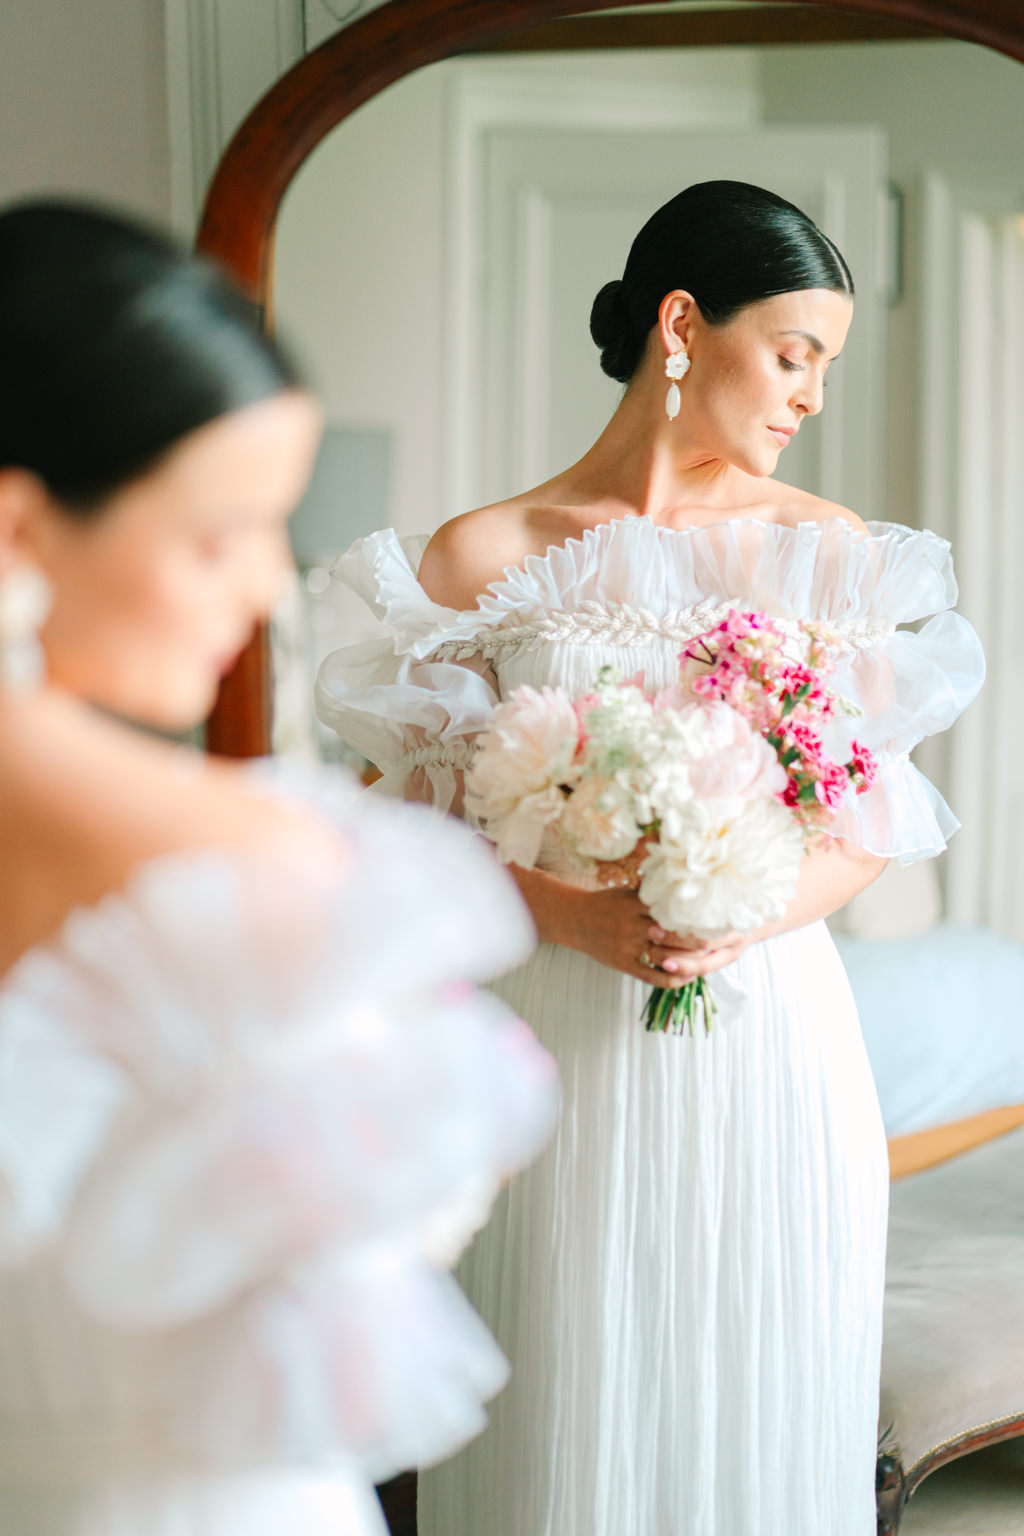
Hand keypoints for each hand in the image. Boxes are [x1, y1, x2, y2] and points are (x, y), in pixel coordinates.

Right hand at [555, 886, 746, 985]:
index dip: (692, 916)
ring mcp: (629, 948)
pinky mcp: (624, 964)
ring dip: (688, 961)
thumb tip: (681, 876)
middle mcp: (633, 926)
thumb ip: (652, 890)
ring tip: (707, 960)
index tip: (712, 918)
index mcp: (636, 905)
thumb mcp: (628, 891)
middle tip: (718, 941)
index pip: (670, 911)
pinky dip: (672, 979)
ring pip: (665, 958)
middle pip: (672, 936)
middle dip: (697, 941)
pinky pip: (651, 977)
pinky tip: (687, 977)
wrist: (575, 920)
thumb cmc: (607, 904)